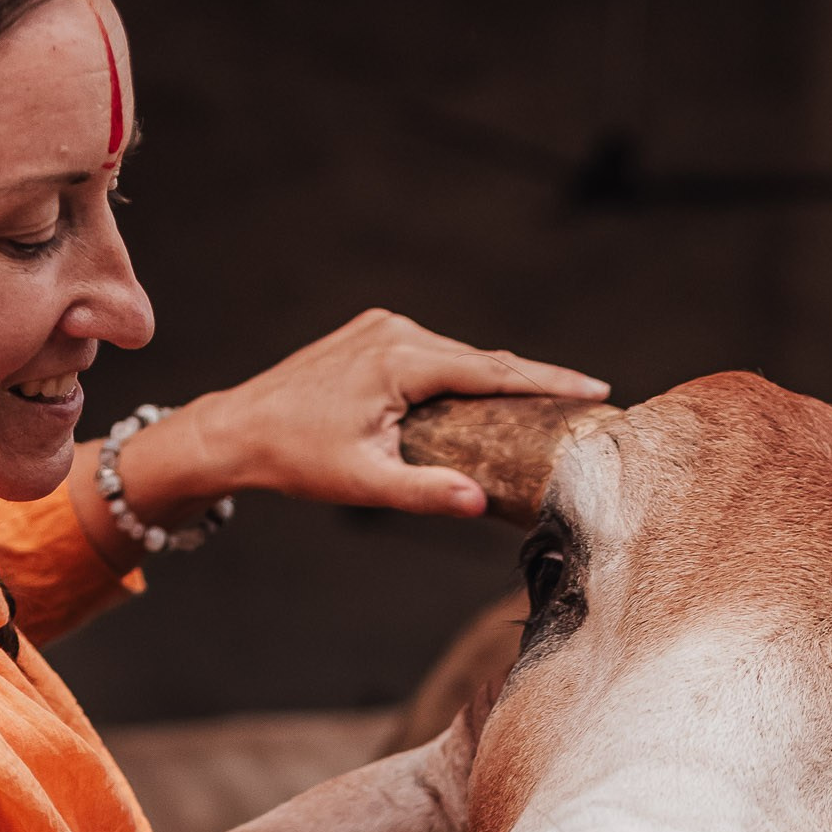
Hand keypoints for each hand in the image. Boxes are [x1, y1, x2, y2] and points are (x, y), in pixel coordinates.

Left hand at [110, 308, 607, 532]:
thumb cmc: (297, 459)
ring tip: (547, 401)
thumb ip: (426, 492)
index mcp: (401, 360)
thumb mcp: (366, 484)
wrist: (237, 430)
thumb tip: (479, 504)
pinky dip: (465, 374)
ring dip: (499, 378)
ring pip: (458, 356)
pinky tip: (488, 393)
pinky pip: (434, 353)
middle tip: (585, 399)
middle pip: (482, 359)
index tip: (594, 387)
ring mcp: (381, 327)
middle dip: (534, 380)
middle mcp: (395, 331)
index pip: (493, 370)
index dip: (548, 381)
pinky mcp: (372, 334)